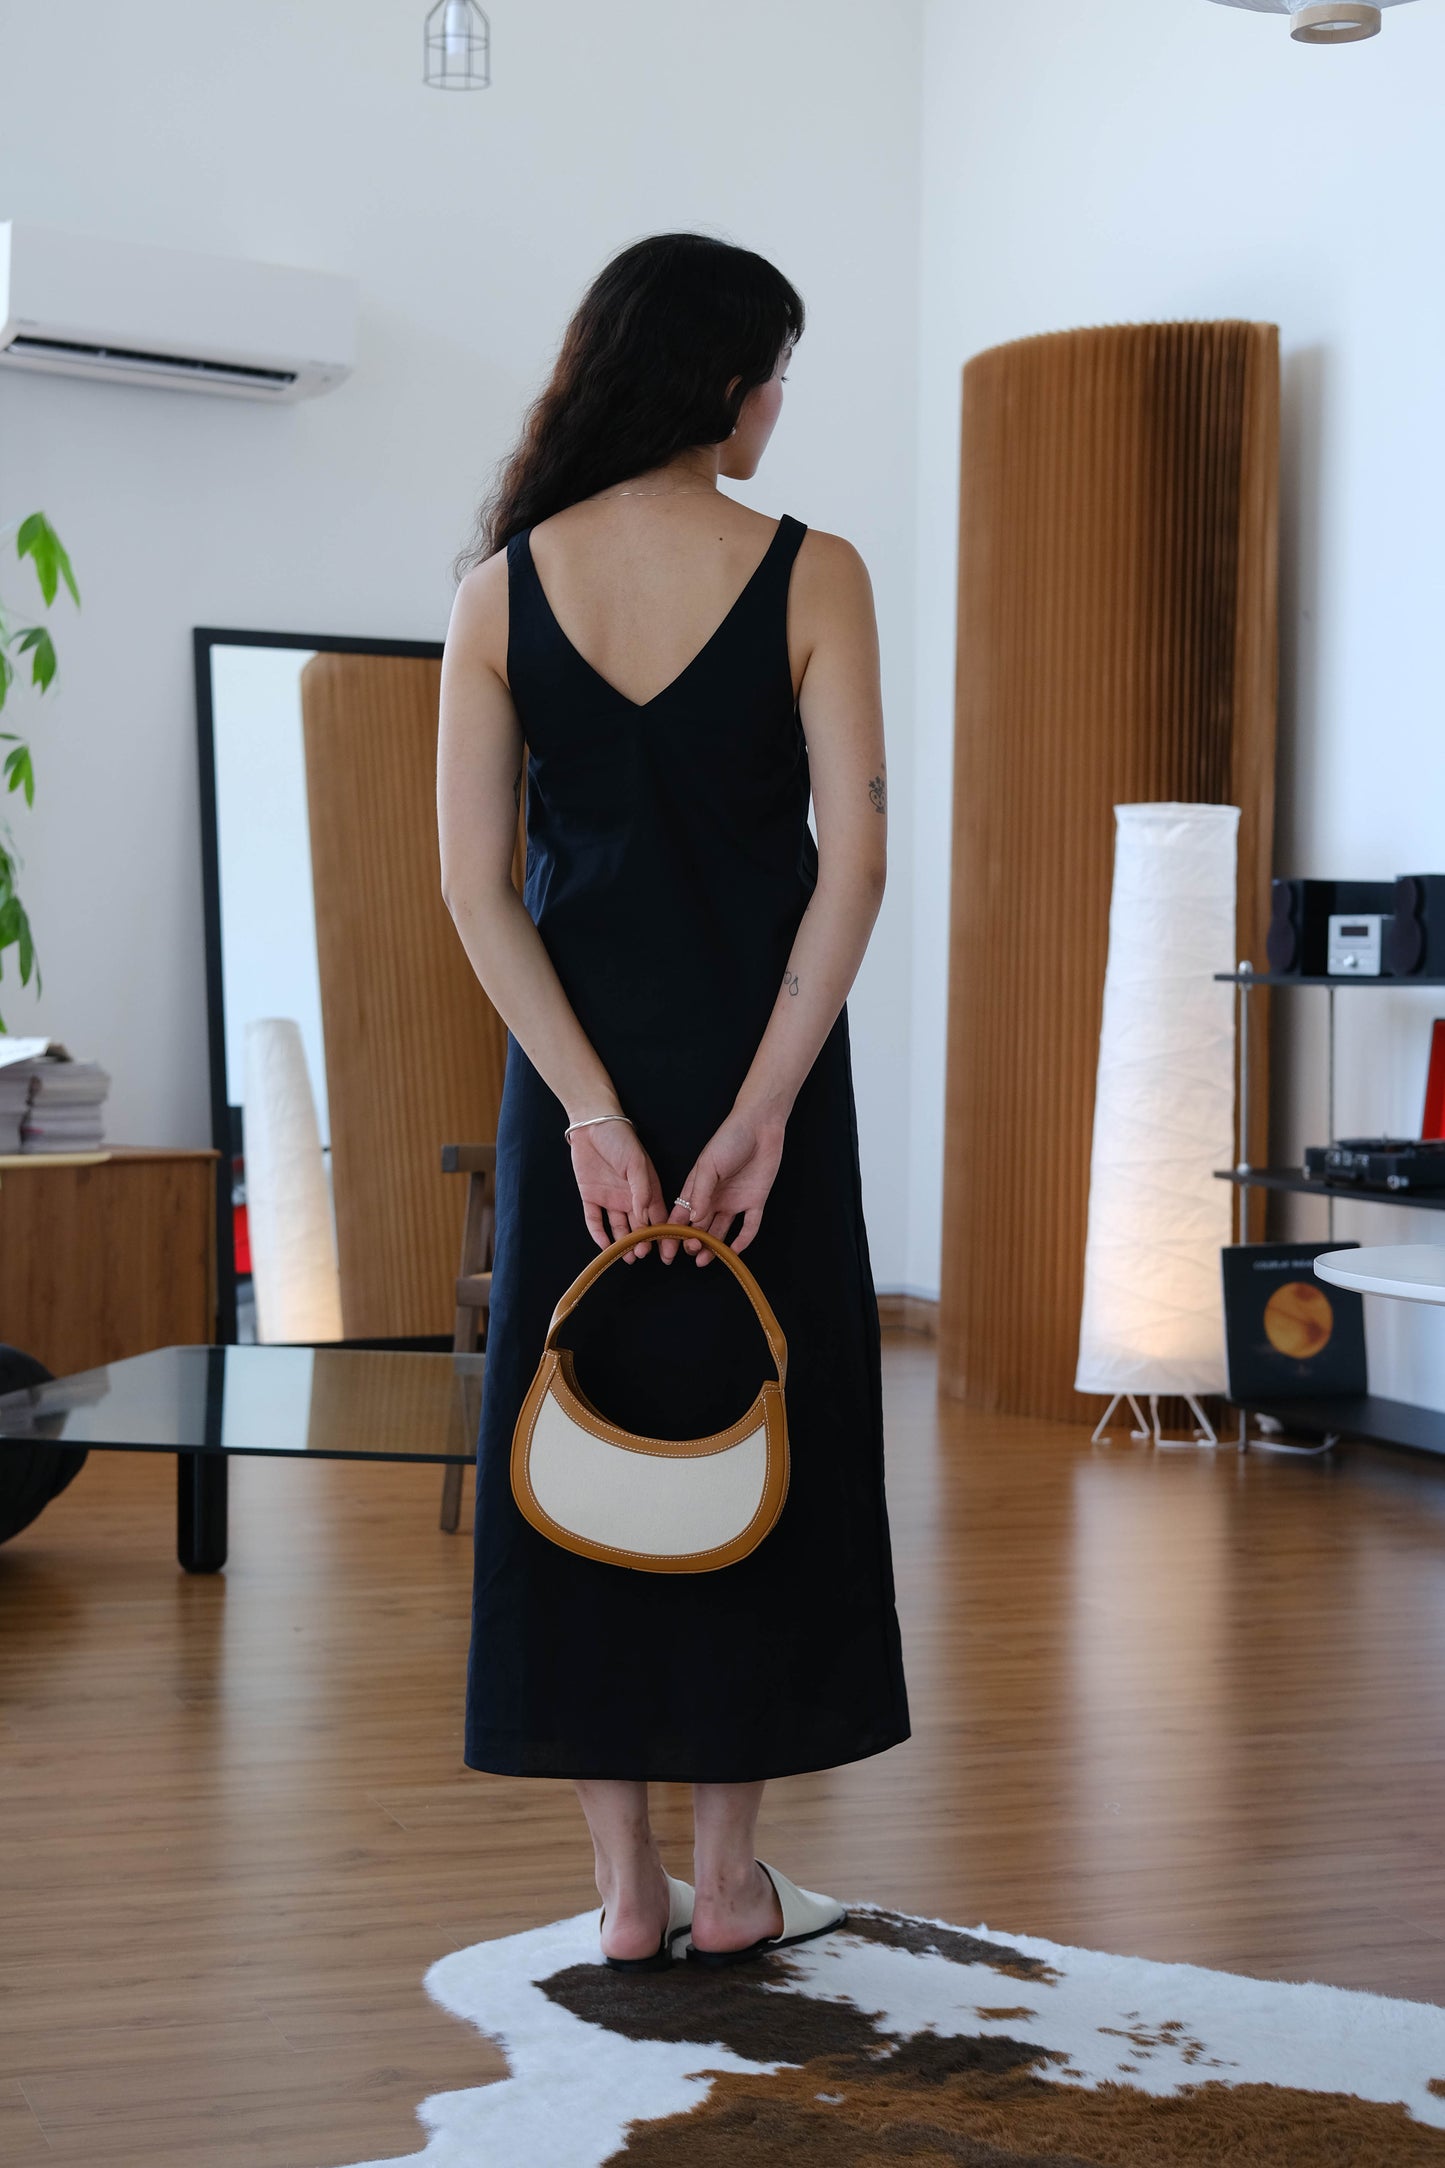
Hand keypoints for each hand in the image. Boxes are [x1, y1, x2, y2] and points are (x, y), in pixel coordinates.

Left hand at [568, 1118, 676, 1262]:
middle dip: (642, 1242)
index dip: (663, 1234)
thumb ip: (643, 1191)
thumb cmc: (620, 1139)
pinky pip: (595, 1220)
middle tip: (644, 1255)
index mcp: (647, 1189)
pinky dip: (599, 1234)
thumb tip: (645, 1218)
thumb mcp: (637, 1163)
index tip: (668, 1251)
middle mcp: (630, 1197)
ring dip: (623, 1243)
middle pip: (639, 1226)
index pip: (658, 1217)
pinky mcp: (591, 1197)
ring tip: (629, 1257)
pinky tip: (605, 1247)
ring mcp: (611, 1198)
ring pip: (619, 1227)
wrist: (592, 1126)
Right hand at [673, 1104, 786, 1266]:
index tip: (666, 1249)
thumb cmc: (729, 1139)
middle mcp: (714, 1197)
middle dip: (692, 1241)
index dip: (672, 1232)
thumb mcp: (708, 1165)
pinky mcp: (754, 1201)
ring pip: (720, 1230)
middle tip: (689, 1252)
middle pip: (700, 1226)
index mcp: (697, 1186)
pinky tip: (734, 1251)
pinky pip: (749, 1226)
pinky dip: (742, 1240)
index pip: (681, 1214)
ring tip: (703, 1259)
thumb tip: (692, 1219)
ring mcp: (734, 1200)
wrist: (760, 1126)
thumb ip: (699, 1192)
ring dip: (712, 1246)